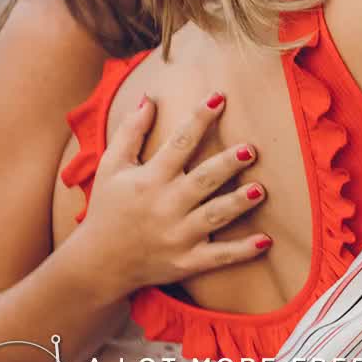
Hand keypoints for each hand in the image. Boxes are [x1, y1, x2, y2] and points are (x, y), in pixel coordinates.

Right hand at [67, 92, 270, 301]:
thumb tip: (149, 98)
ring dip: (237, 203)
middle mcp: (165, 206)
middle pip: (202, 181)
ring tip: (259, 190)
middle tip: (250, 149)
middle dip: (226, 165)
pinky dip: (241, 251)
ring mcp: (177, 236)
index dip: (198, 119)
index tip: (219, 97)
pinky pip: (218, 257)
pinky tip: (265, 241)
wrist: (97, 263)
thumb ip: (130, 132)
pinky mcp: (186, 261)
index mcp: (149, 180)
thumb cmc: (107, 208)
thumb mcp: (111, 167)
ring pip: (214, 217)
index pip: (178, 143)